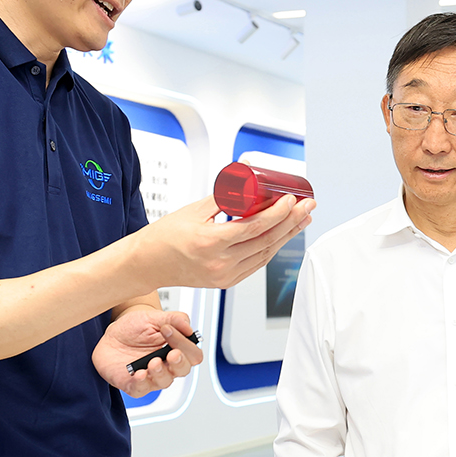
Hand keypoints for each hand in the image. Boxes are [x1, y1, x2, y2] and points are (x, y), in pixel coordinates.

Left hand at [93, 307, 203, 394]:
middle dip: (179, 362)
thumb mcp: (153, 318)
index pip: (192, 353)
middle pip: (183, 370)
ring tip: (153, 362)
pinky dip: (142, 383)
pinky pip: (141, 389)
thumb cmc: (133, 329)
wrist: (111, 337)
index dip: (184, 343)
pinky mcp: (134, 384)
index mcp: (176, 350)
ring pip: (165, 381)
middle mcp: (167, 365)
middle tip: (171, 353)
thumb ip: (174, 319)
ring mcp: (152, 376)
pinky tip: (140, 373)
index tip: (168, 329)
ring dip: (161, 372)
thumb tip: (189, 328)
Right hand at [145, 194, 313, 289]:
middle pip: (266, 241)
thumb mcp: (193, 210)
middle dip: (291, 222)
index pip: (253, 227)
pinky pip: (256, 264)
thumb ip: (223, 195)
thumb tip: (245, 174)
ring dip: (287, 236)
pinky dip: (271, 248)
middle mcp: (219, 263)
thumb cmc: (164, 237)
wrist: (148, 264)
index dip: (277, 214)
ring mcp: (224, 275)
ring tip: (302, 219)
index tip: (290, 200)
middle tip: (307, 206)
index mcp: (209, 243)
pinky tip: (283, 235)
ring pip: (265, 254)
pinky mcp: (226, 282)